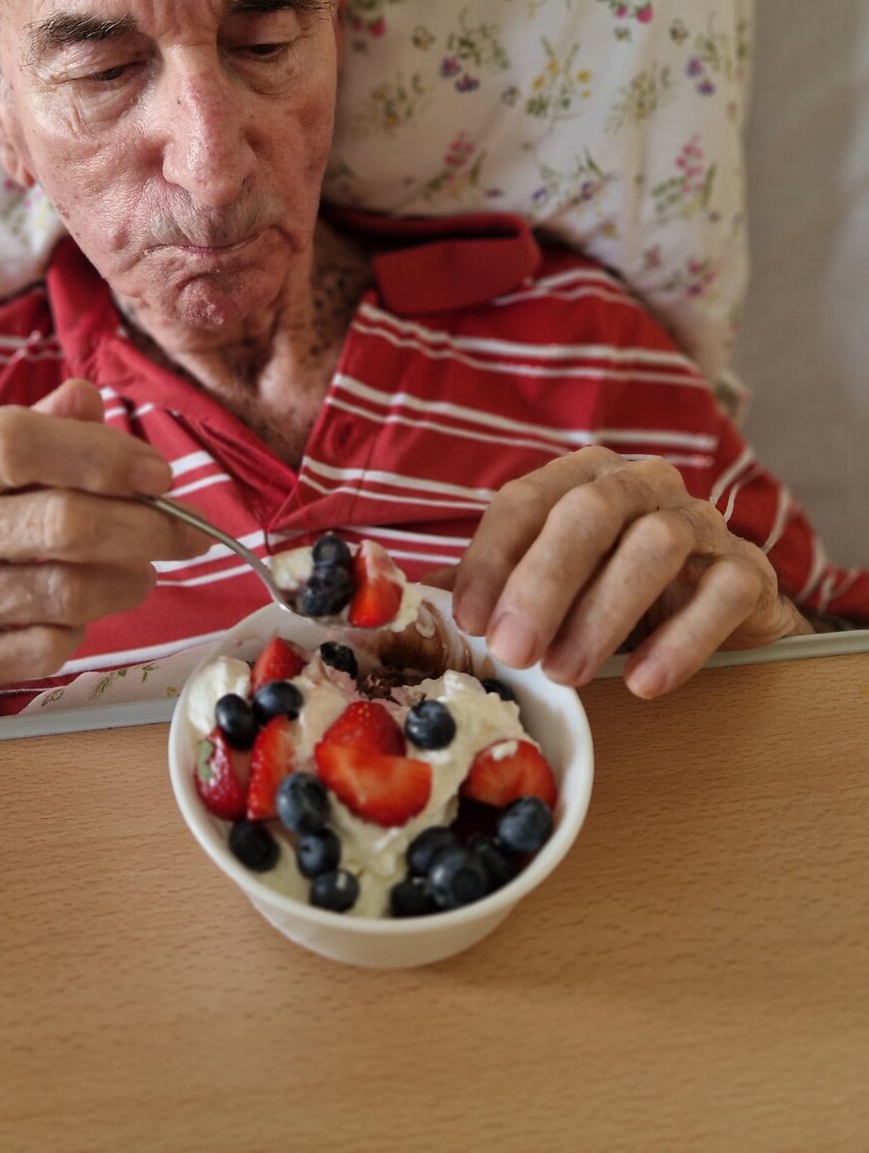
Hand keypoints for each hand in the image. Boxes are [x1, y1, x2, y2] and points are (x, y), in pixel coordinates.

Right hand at [0, 379, 207, 727]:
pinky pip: (44, 647)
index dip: (100, 455)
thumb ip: (41, 433)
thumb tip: (86, 399)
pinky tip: (81, 618)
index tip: (159, 475)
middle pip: (56, 521)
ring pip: (61, 590)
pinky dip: (80, 631)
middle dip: (142, 526)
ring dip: (125, 581)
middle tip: (186, 533)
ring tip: (143, 574)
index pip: (15, 440)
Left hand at [450, 447, 809, 697]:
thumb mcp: (548, 586)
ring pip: (654, 545)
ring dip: (603, 613)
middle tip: (513, 652)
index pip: (525, 500)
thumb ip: (491, 589)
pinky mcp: (748, 570)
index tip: (468, 622)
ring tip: (566, 673)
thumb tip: (413, 605)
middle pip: (588, 513)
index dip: (491, 559)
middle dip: (543, 583)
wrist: (722, 614)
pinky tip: (643, 683)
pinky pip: (720, 593)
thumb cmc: (613, 593)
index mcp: (580, 478)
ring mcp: (700, 522)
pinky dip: (680, 640)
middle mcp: (641, 484)